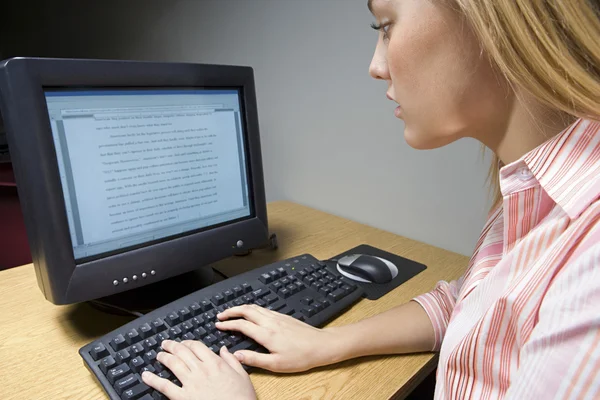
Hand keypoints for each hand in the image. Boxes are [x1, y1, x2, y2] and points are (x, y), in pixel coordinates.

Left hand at [141, 339, 255, 399]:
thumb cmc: (241, 397)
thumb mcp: (242, 375)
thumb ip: (232, 360)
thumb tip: (224, 349)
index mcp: (215, 363)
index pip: (197, 346)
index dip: (188, 343)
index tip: (184, 343)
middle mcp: (201, 370)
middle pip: (182, 352)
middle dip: (172, 346)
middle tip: (166, 344)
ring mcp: (191, 384)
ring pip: (173, 365)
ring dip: (164, 357)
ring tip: (158, 355)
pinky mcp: (183, 397)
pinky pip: (165, 386)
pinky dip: (153, 380)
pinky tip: (146, 375)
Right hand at [216, 304, 338, 371]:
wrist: (321, 345)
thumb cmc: (301, 356)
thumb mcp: (276, 364)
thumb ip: (254, 359)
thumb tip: (237, 355)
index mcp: (266, 334)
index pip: (241, 325)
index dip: (228, 324)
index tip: (218, 325)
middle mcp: (270, 322)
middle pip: (246, 310)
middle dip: (231, 310)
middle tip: (220, 315)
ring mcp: (277, 317)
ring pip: (255, 306)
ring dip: (240, 307)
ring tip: (232, 312)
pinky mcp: (283, 316)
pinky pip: (263, 308)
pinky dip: (252, 308)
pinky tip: (251, 313)